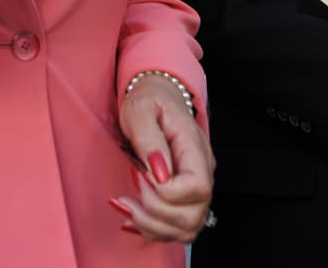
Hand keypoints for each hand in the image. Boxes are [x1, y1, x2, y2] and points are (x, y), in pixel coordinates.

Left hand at [111, 75, 213, 241]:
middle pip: (193, 215)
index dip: (166, 192)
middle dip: (154, 212)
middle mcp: (202, 173)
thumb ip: (149, 138)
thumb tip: (159, 173)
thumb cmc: (149, 101)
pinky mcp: (182, 199)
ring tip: (125, 204)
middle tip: (132, 186)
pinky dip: (151, 229)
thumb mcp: (141, 109)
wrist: (155, 98)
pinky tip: (131, 216)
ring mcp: (194, 190)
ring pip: (186, 229)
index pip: (197, 187)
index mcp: (195, 149)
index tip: (141, 173)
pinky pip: (175, 230)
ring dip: (151, 225)